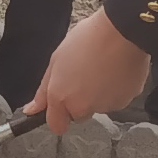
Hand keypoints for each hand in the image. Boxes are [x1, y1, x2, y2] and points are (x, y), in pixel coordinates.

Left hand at [29, 10, 151, 129]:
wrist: (123, 31)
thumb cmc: (89, 39)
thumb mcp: (57, 60)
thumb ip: (44, 90)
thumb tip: (32, 110)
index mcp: (62, 97)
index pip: (57, 126)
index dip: (58, 115)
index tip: (61, 104)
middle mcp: (83, 107)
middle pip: (79, 114)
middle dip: (80, 101)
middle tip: (84, 75)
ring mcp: (106, 106)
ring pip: (99, 106)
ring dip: (99, 94)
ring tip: (102, 68)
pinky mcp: (126, 101)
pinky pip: (117, 99)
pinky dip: (116, 89)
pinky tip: (116, 70)